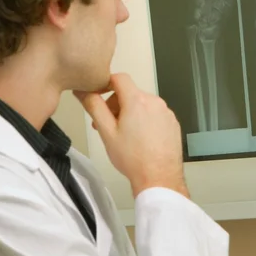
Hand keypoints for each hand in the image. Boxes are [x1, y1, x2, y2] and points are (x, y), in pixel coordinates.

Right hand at [74, 73, 188, 198]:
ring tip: (124, 136)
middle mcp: (155, 101)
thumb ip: (94, 107)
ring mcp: (166, 112)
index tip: (99, 96)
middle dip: (116, 105)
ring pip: (143, 104)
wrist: (159, 177)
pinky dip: (145, 121)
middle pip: (131, 93)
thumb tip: (83, 91)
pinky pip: (155, 114)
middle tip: (107, 125)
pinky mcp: (173, 123)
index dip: (106, 84)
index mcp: (137, 100)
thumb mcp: (106, 132)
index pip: (120, 78)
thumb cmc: (132, 157)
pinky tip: (141, 140)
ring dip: (131, 114)